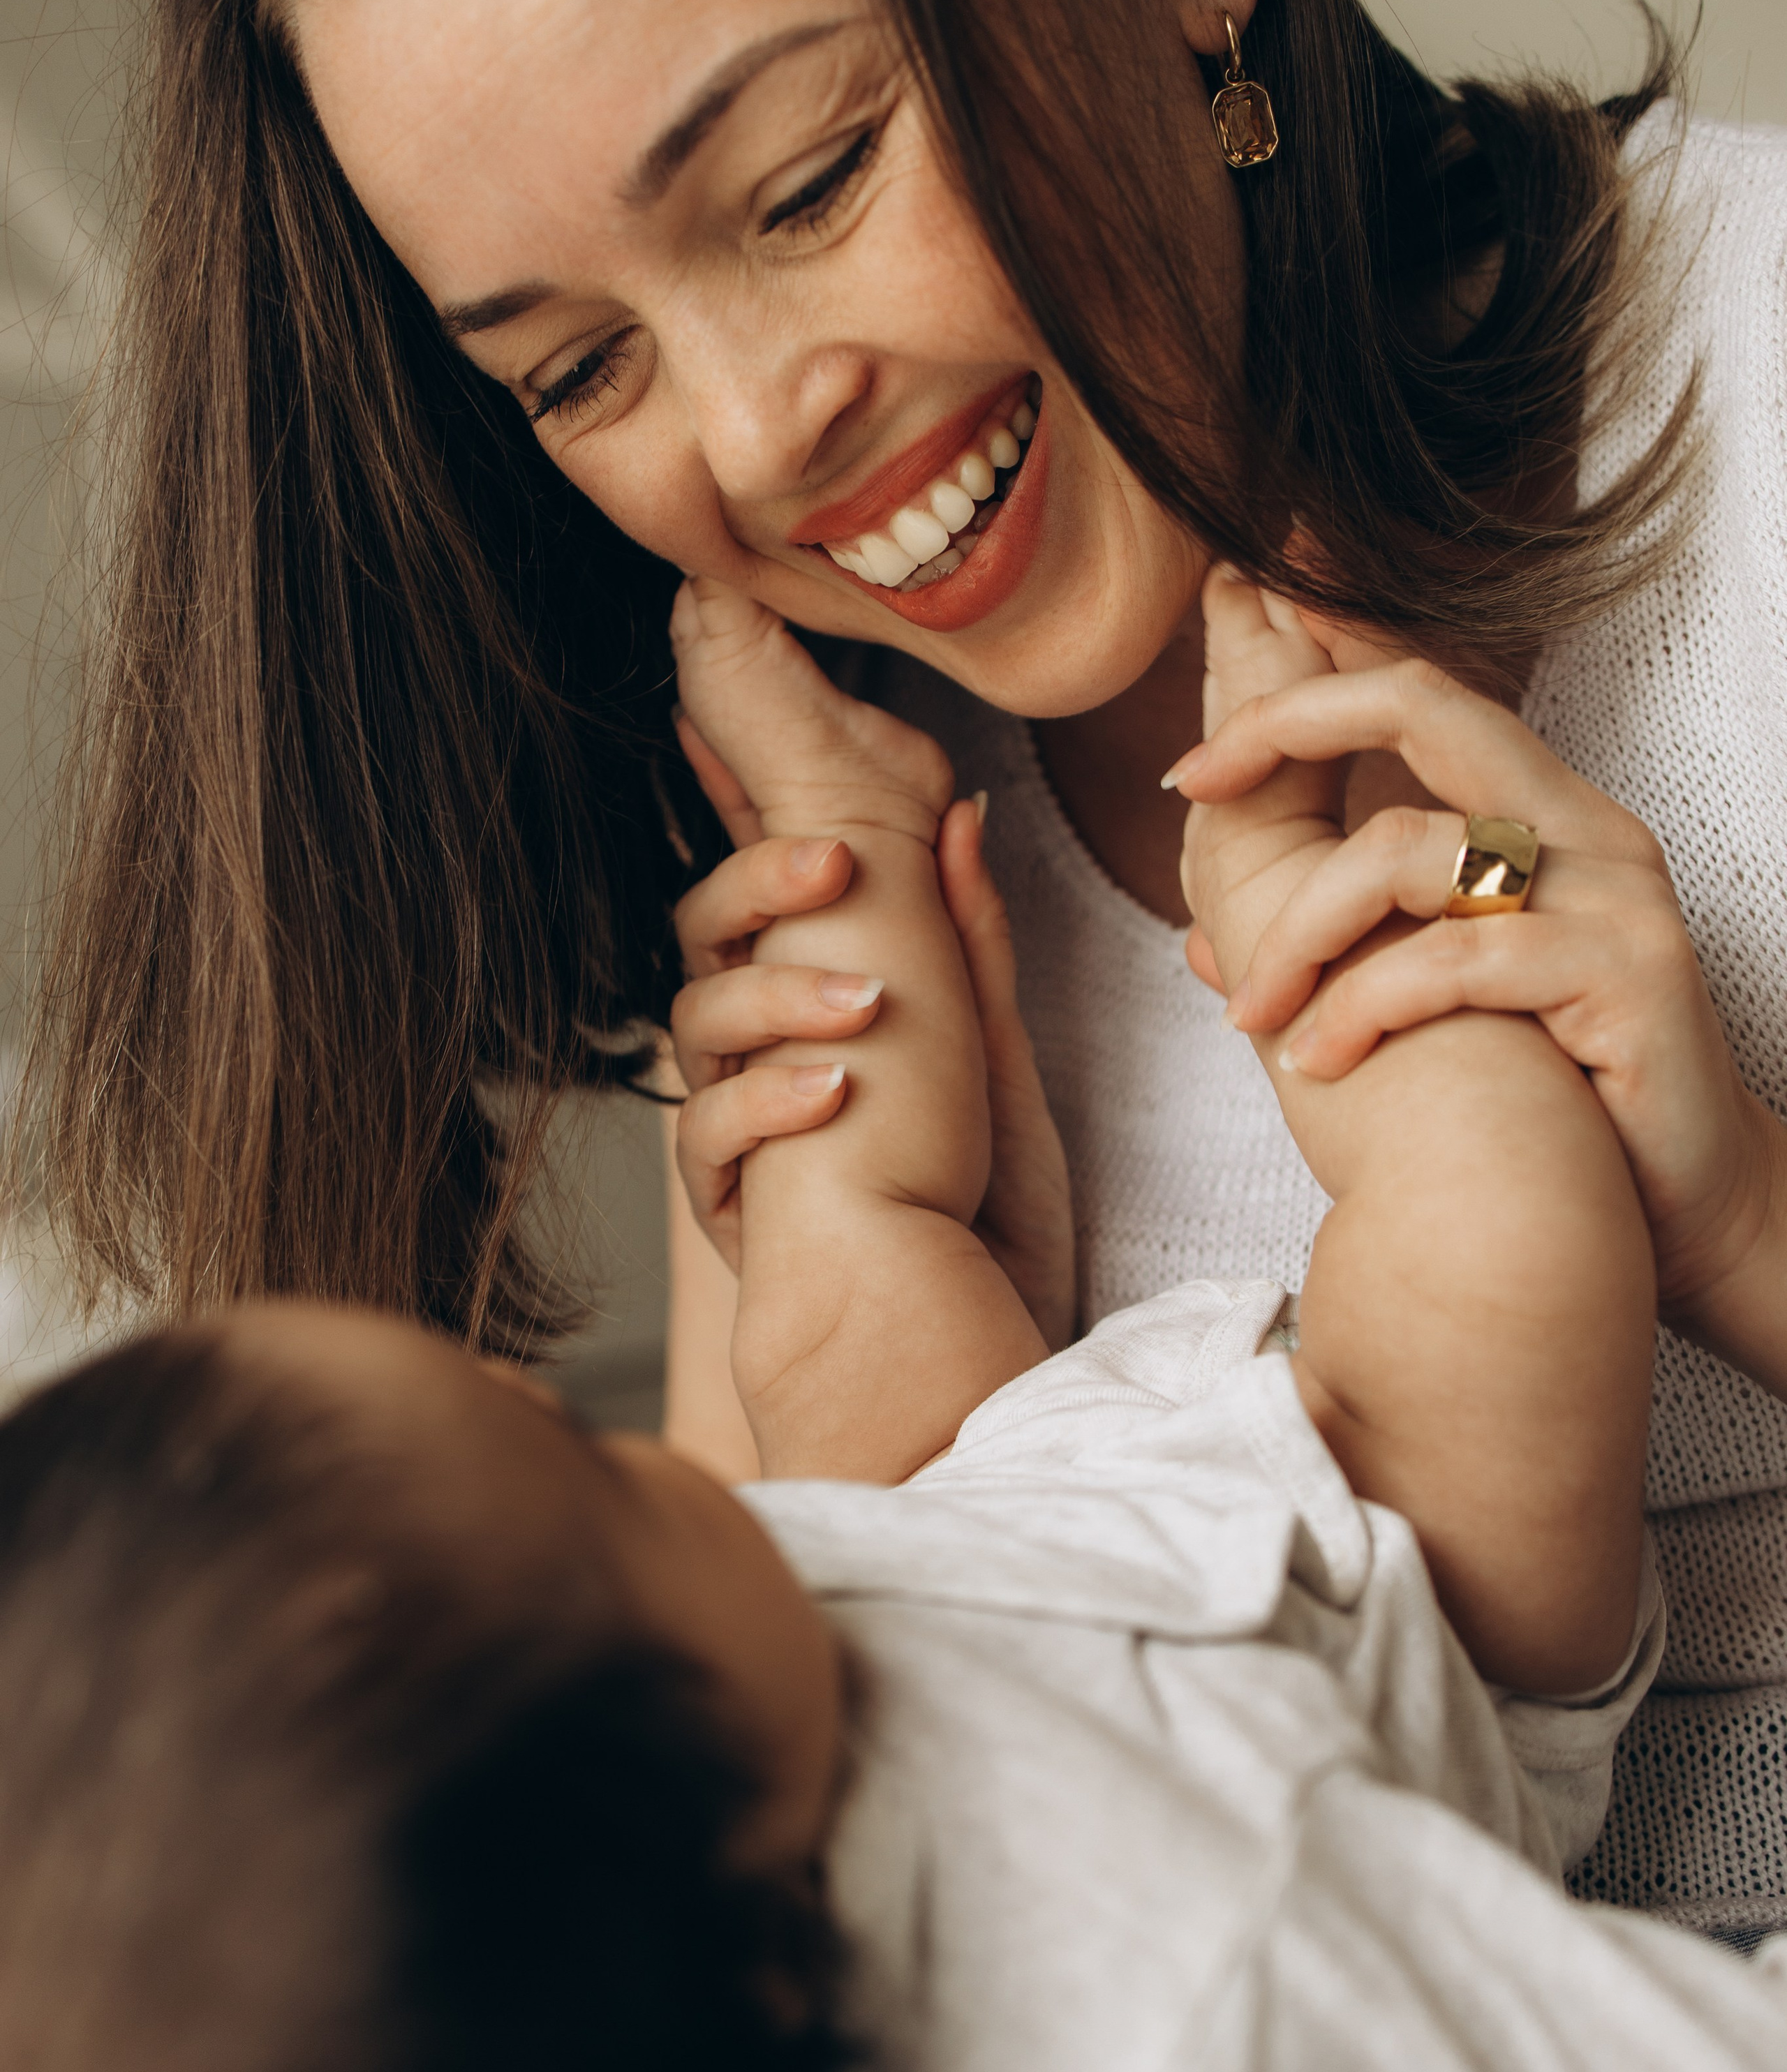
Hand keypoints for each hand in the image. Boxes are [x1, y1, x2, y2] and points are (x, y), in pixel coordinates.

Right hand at [669, 660, 1074, 1346]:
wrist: (976, 1350)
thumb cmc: (991, 1206)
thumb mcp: (995, 1053)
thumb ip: (966, 940)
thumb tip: (960, 812)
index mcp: (816, 1005)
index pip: (765, 887)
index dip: (736, 799)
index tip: (722, 721)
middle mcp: (761, 1057)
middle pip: (709, 936)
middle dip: (761, 885)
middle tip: (837, 870)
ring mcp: (741, 1129)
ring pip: (698, 1022)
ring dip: (778, 1001)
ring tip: (869, 1011)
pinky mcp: (735, 1206)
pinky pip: (709, 1135)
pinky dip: (769, 1106)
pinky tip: (834, 1094)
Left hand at [1172, 640, 1781, 1345]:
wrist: (1687, 1204)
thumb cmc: (1556, 1101)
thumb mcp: (1428, 1003)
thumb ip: (1330, 951)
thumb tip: (1198, 941)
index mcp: (1539, 819)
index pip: (1418, 699)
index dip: (1303, 696)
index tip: (1192, 761)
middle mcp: (1583, 830)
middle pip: (1422, 705)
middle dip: (1287, 722)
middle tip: (1190, 784)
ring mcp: (1612, 895)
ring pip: (1409, 848)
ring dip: (1300, 931)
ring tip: (1254, 1016)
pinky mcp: (1628, 973)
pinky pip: (1459, 959)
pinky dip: (1366, 1005)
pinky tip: (1319, 1062)